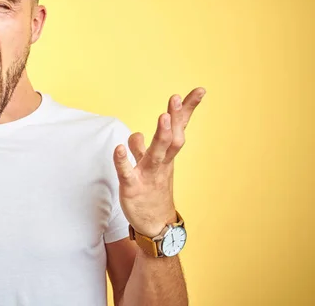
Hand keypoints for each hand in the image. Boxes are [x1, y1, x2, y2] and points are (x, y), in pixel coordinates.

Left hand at [113, 87, 204, 237]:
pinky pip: (127, 172)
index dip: (187, 110)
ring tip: (163, 117)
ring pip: (156, 154)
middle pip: (172, 139)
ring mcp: (148, 175)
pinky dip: (123, 160)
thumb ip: (142, 149)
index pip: (180, 128)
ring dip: (161, 136)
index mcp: (167, 156)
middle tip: (176, 98)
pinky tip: (118, 148)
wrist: (154, 226)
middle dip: (175, 118)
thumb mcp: (151, 167)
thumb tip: (136, 135)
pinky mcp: (133, 188)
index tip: (199, 91)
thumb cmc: (152, 191)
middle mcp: (161, 163)